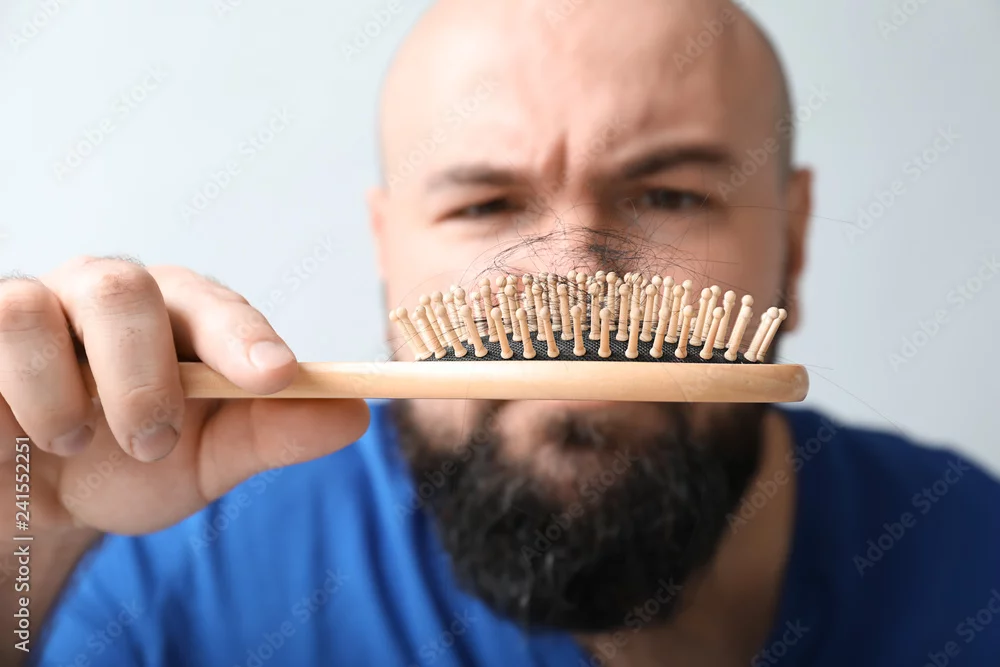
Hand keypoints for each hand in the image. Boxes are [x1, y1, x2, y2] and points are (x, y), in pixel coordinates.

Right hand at [0, 256, 369, 535]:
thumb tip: (356, 414)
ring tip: (74, 443)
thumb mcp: (209, 459)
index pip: (214, 305)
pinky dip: (0, 402)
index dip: (244, 337)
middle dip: (141, 375)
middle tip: (152, 443)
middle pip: (122, 290)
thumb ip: (273, 433)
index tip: (276, 378)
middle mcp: (103, 295)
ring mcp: (28, 308)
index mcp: (177, 313)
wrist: (42, 501)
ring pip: (26, 312)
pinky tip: (13, 437)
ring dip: (57, 393)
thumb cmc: (132, 464)